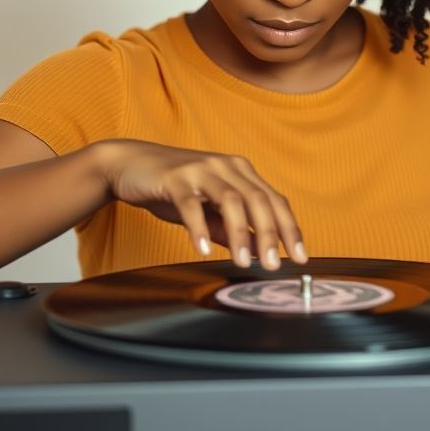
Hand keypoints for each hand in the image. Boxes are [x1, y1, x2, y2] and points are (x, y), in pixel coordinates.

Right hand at [97, 139, 307, 270]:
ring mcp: (201, 169)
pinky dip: (199, 227)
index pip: (274, 200)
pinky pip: (191, 204)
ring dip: (241, 233)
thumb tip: (260, 253)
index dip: (289, 228)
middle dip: (270, 233)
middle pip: (258, 199)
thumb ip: (233, 230)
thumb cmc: (173, 189)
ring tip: (245, 262)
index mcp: (240, 172)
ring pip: (231, 200)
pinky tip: (203, 249)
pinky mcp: (175, 177)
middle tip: (274, 265)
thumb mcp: (208, 211)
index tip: (300, 257)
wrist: (129, 165)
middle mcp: (226, 166)